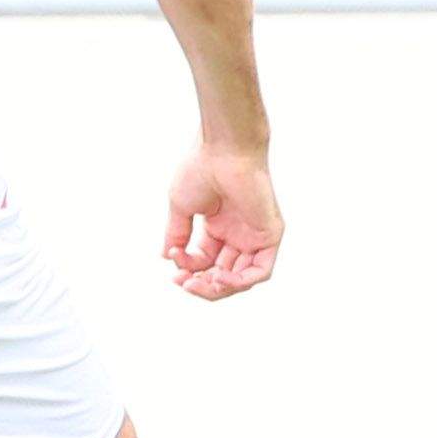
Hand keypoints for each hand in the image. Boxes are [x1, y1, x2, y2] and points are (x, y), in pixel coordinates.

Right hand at [162, 144, 282, 300]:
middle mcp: (238, 233)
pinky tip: (218, 278)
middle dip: (201, 284)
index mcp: (219, 225)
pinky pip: (261, 271)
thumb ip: (177, 234)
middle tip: (183, 283)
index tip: (172, 260)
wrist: (222, 149)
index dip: (187, 266)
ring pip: (241, 278)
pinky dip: (240, 281)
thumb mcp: (181, 207)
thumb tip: (166, 257)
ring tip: (197, 283)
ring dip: (218, 288)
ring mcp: (255, 235)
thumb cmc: (201, 169)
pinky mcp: (270, 235)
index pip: (204, 260)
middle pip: (223, 274)